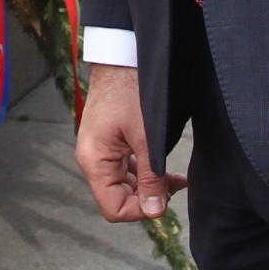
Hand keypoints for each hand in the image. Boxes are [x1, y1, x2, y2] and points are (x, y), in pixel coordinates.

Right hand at [75, 64, 185, 221]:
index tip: (165, 199)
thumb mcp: (146, 138)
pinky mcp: (109, 142)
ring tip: (176, 177)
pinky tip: (164, 167)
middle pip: (119, 197)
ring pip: (124, 184)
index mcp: (94, 161)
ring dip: (150, 184)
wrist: (122, 57)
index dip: (141, 210)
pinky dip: (145, 171)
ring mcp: (100, 150)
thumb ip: (151, 178)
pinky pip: (125, 168)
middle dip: (148, 196)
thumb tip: (155, 212)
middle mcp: (92, 159)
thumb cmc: (131, 91)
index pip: (114, 208)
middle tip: (175, 185)